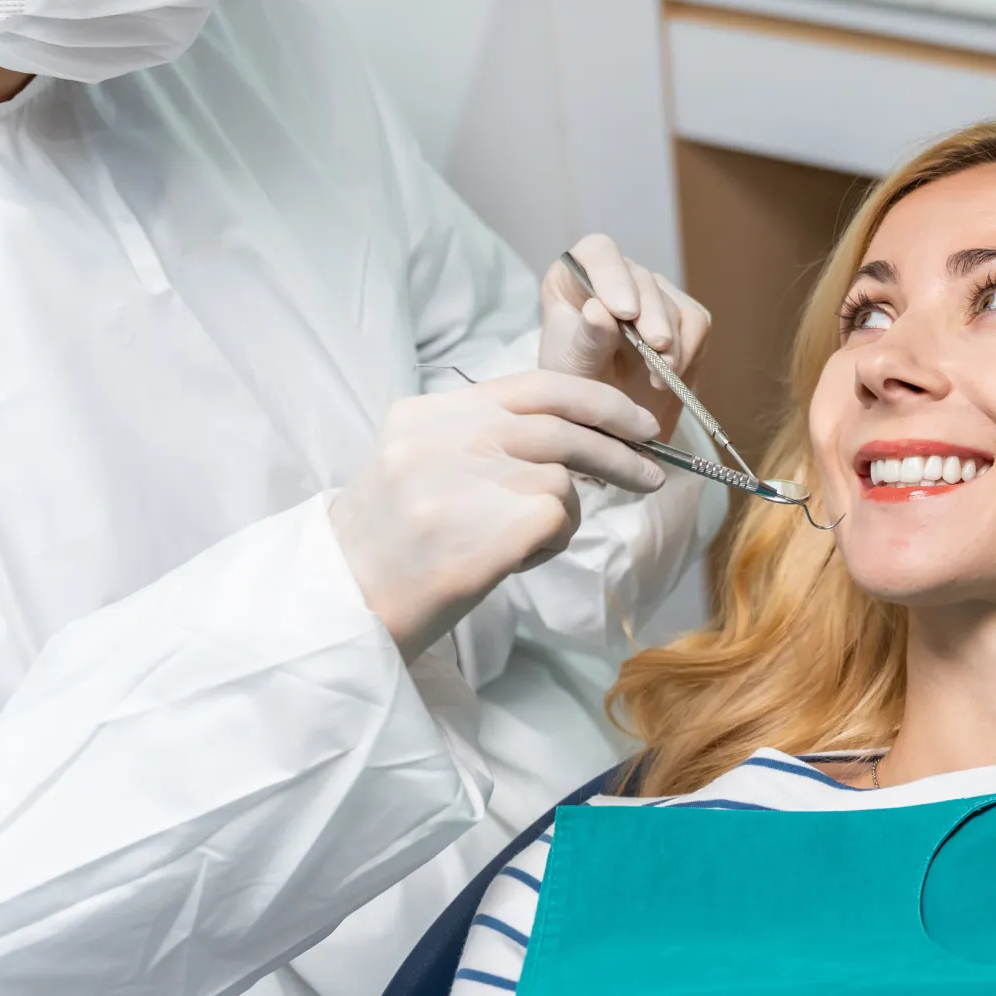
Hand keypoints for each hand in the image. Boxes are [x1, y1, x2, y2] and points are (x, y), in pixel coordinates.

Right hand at [330, 371, 663, 659]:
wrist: (343, 610)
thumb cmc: (388, 546)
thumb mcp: (415, 466)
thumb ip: (478, 438)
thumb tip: (569, 432)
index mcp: (425, 414)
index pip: (531, 385)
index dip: (594, 399)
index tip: (634, 421)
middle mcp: (444, 438)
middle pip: (560, 425)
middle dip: (618, 446)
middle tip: (652, 472)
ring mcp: (465, 482)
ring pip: (561, 476)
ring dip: (564, 511)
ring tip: (527, 540)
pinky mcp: (490, 530)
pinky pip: (558, 519)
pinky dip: (552, 541)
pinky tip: (516, 559)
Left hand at [540, 233, 710, 439]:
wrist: (605, 417)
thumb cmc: (578, 386)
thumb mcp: (572, 368)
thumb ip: (586, 340)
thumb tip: (598, 310)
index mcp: (576, 278)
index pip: (599, 253)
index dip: (613, 275)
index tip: (623, 312)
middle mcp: (616, 279)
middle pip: (642, 278)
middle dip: (652, 315)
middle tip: (656, 345)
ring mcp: (652, 295)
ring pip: (671, 302)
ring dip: (670, 342)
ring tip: (659, 376)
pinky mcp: (682, 317)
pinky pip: (697, 323)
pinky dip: (688, 351)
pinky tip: (670, 375)